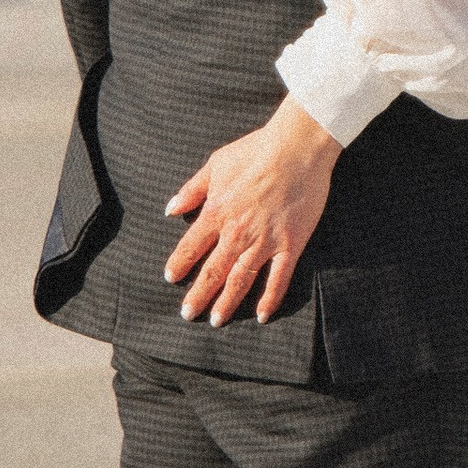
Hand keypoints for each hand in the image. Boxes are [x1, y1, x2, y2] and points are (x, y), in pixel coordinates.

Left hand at [163, 99, 341, 325]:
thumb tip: (171, 209)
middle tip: (187, 314)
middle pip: (212, 271)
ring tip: (216, 320)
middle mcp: (237, 233)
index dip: (179, 265)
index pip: (191, 247)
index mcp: (216, 213)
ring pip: (240, 280)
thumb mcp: (216, 164)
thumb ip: (192, 190)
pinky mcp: (290, 244)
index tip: (171, 278)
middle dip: (198, 295)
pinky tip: (261, 315)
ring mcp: (265, 241)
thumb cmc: (256, 150)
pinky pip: (278, 279)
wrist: (297, 147)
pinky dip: (269, 299)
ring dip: (226, 303)